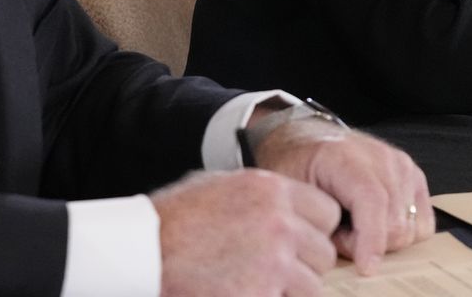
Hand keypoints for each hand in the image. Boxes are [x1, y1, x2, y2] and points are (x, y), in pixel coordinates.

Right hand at [151, 168, 338, 295]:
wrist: (143, 250)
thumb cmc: (175, 218)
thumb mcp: (222, 186)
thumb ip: (263, 197)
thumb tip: (290, 207)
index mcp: (272, 190)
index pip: (327, 212)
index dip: (313, 231)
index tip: (297, 242)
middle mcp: (280, 223)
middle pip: (324, 252)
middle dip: (304, 265)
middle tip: (274, 270)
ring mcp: (274, 261)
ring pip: (313, 286)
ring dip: (291, 291)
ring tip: (258, 284)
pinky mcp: (261, 294)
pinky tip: (242, 291)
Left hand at [250, 117, 432, 272]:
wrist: (312, 139)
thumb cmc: (300, 166)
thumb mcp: (292, 191)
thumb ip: (313, 219)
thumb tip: (331, 251)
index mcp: (346, 157)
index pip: (372, 200)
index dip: (372, 238)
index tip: (366, 268)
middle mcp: (382, 157)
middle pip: (396, 221)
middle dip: (368, 244)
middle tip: (339, 235)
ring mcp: (402, 166)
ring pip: (411, 227)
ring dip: (383, 239)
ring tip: (355, 226)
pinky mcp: (414, 176)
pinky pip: (423, 222)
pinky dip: (403, 232)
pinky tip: (376, 223)